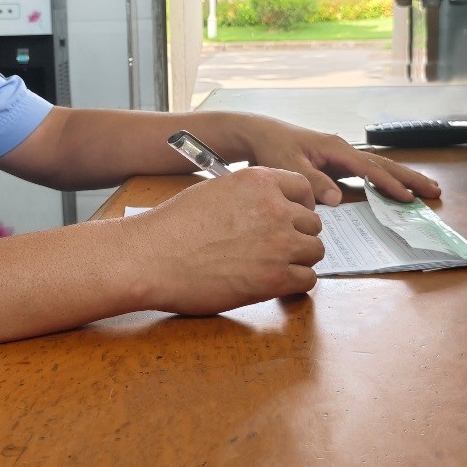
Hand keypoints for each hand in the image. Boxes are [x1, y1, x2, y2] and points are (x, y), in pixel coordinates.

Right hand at [129, 167, 323, 315]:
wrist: (152, 257)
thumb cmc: (173, 227)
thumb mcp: (215, 192)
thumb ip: (248, 197)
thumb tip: (265, 209)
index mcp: (259, 182)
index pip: (303, 188)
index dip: (300, 205)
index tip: (294, 217)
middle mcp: (275, 208)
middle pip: (312, 223)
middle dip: (298, 235)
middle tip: (279, 247)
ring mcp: (278, 243)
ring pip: (314, 251)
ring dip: (299, 260)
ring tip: (276, 267)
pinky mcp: (275, 277)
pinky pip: (307, 279)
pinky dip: (294, 283)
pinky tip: (275, 283)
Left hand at [241, 117, 440, 205]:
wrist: (262, 135)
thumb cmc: (274, 149)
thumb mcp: (288, 166)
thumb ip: (312, 181)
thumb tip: (336, 198)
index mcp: (336, 149)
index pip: (369, 169)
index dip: (388, 185)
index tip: (406, 198)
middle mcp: (344, 150)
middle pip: (384, 164)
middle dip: (409, 178)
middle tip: (435, 191)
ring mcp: (343, 155)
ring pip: (380, 167)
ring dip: (403, 178)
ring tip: (426, 189)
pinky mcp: (338, 162)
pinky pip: (368, 172)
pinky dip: (385, 180)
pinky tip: (395, 190)